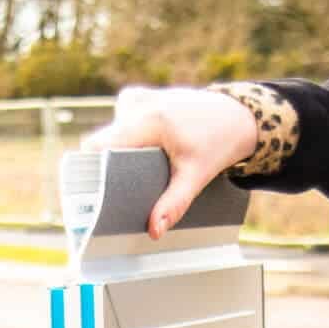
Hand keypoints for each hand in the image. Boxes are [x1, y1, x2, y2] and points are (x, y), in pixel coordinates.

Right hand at [82, 86, 258, 238]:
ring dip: (119, 148)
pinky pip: (121, 119)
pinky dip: (128, 135)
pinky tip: (144, 146)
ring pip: (112, 129)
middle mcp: (140, 103)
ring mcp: (141, 97)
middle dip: (106, 162)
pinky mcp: (143, 97)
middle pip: (103, 138)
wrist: (237, 116)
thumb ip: (173, 205)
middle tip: (118, 184)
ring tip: (140, 164)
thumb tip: (154, 231)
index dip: (91, 167)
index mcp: (149, 120)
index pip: (100, 144)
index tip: (91, 187)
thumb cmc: (218, 142)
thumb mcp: (196, 176)